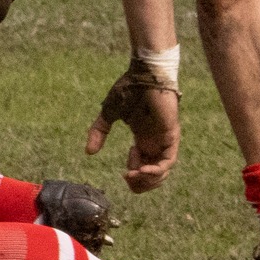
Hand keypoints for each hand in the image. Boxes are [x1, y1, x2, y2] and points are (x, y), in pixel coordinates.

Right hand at [86, 56, 181, 192]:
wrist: (145, 75)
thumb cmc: (129, 90)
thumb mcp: (109, 113)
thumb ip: (99, 132)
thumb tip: (89, 152)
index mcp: (144, 139)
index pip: (144, 166)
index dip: (134, 174)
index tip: (123, 172)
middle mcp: (156, 142)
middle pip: (154, 174)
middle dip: (142, 184)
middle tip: (129, 182)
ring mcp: (165, 140)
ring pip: (163, 171)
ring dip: (149, 180)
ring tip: (133, 177)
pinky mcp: (171, 136)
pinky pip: (167, 161)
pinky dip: (156, 170)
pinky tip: (142, 170)